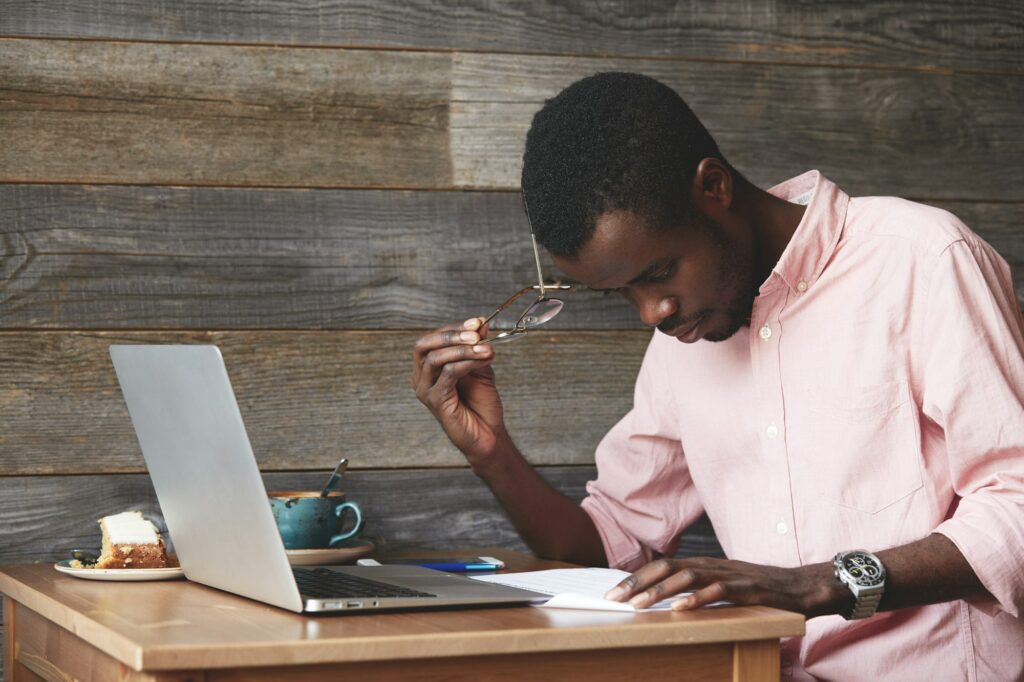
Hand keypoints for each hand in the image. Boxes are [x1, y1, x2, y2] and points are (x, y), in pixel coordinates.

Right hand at [412, 317, 507, 463]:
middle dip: (452, 335)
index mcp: (428, 367)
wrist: (488, 433)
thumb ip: (478, 346)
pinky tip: (485, 361)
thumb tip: (481, 323)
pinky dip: (467, 363)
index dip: (455, 327)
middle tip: (477, 333)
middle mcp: (421, 377)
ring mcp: (425, 390)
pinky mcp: (436, 401)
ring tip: (487, 350)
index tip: (479, 322)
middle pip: (425, 345)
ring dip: (464, 350)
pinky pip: (448, 374)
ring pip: (435, 358)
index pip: (432, 338)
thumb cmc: (481, 402)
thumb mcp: (481, 366)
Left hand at [604, 556, 842, 616]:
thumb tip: (667, 599)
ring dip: (659, 591)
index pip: (661, 566)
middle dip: (637, 583)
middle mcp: (711, 565)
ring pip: (686, 577)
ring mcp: (728, 575)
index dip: (636, 578)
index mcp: (703, 565)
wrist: (802, 586)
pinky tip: (680, 609)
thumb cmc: (760, 590)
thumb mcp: (723, 586)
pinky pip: (718, 592)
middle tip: (613, 599)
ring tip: (638, 605)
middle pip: (666, 568)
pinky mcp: (746, 589)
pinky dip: (697, 599)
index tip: (613, 592)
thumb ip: (698, 588)